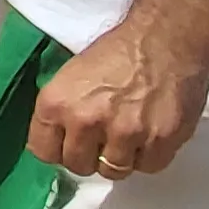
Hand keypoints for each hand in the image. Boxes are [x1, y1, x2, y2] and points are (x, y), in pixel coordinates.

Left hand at [25, 29, 208, 180]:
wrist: (166, 36)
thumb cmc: (118, 51)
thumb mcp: (71, 75)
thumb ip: (61, 111)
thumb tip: (60, 141)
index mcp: (56, 103)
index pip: (42, 151)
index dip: (58, 148)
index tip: (70, 142)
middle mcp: (86, 122)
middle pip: (78, 166)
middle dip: (88, 155)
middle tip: (103, 138)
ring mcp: (125, 134)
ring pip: (113, 171)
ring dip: (120, 157)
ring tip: (129, 133)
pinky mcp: (159, 141)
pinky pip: (148, 166)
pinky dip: (149, 155)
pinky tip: (151, 132)